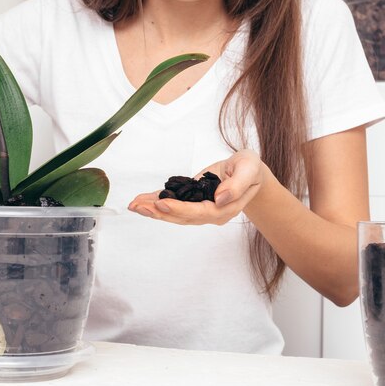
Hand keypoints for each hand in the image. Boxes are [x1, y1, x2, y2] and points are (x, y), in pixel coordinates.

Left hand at [128, 149, 266, 224]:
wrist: (249, 171)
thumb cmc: (250, 169)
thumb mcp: (249, 170)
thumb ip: (237, 185)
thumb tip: (219, 199)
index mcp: (224, 209)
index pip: (199, 211)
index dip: (179, 209)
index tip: (161, 204)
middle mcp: (209, 213)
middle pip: (181, 216)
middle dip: (158, 212)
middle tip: (138, 206)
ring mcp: (200, 209)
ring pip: (174, 213)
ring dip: (153, 210)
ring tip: (134, 205)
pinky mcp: (192, 201)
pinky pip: (173, 203)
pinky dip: (156, 202)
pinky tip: (141, 200)